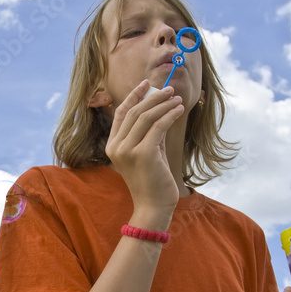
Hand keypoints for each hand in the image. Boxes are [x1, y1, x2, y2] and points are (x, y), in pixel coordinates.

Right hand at [105, 80, 184, 212]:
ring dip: (163, 104)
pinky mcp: (143, 154)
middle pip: (134, 112)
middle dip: (152, 97)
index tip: (147, 84)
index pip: (121, 114)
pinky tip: (178, 110)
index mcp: (112, 146)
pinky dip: (169, 115)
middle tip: (168, 89)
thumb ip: (150, 132)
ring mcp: (128, 150)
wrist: (153, 206)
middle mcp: (116, 147)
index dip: (133, 96)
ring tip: (176, 98)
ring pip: (146, 117)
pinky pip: (158, 127)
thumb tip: (161, 108)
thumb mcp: (148, 152)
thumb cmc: (152, 180)